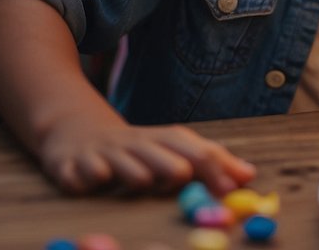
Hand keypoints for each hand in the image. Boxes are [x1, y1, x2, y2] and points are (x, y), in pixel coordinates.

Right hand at [38, 112, 255, 195]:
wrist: (76, 131)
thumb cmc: (135, 149)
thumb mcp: (171, 151)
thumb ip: (209, 164)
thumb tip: (249, 176)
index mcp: (161, 142)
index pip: (191, 147)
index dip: (212, 165)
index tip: (232, 186)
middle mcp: (134, 145)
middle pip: (155, 150)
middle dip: (169, 163)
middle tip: (184, 174)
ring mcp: (101, 154)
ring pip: (117, 161)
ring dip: (129, 169)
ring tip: (141, 179)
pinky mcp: (70, 165)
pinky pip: (76, 171)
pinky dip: (81, 175)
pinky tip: (87, 180)